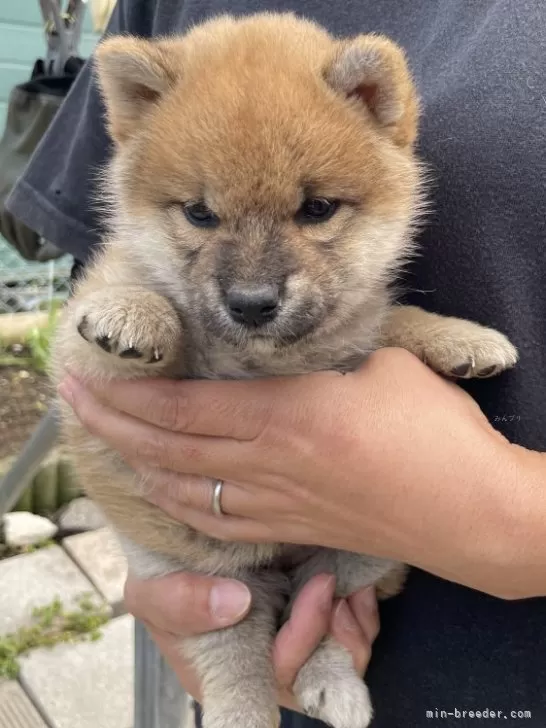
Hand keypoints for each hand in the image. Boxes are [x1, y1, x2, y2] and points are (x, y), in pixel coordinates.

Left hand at [59, 347, 544, 597]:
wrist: (471, 512)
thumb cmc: (437, 433)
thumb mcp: (383, 365)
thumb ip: (325, 356)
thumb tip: (291, 343)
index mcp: (290, 415)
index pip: (185, 408)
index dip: (129, 396)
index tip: (90, 377)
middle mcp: (271, 464)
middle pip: (169, 449)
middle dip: (111, 425)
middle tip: (74, 400)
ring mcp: (278, 504)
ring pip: (184, 489)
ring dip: (136, 466)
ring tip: (106, 442)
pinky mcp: (293, 529)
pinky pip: (217, 522)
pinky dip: (178, 506)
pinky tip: (163, 493)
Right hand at [125, 572, 378, 710]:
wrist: (186, 545)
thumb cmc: (162, 578)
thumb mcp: (152, 592)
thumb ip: (180, 602)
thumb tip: (236, 602)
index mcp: (231, 671)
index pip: (278, 677)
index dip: (302, 647)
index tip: (314, 601)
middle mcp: (269, 663)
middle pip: (321, 671)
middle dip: (334, 632)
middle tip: (326, 583)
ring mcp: (295, 637)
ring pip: (345, 653)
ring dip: (353, 620)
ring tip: (343, 584)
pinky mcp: (316, 613)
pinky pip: (357, 626)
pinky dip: (362, 606)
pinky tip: (353, 584)